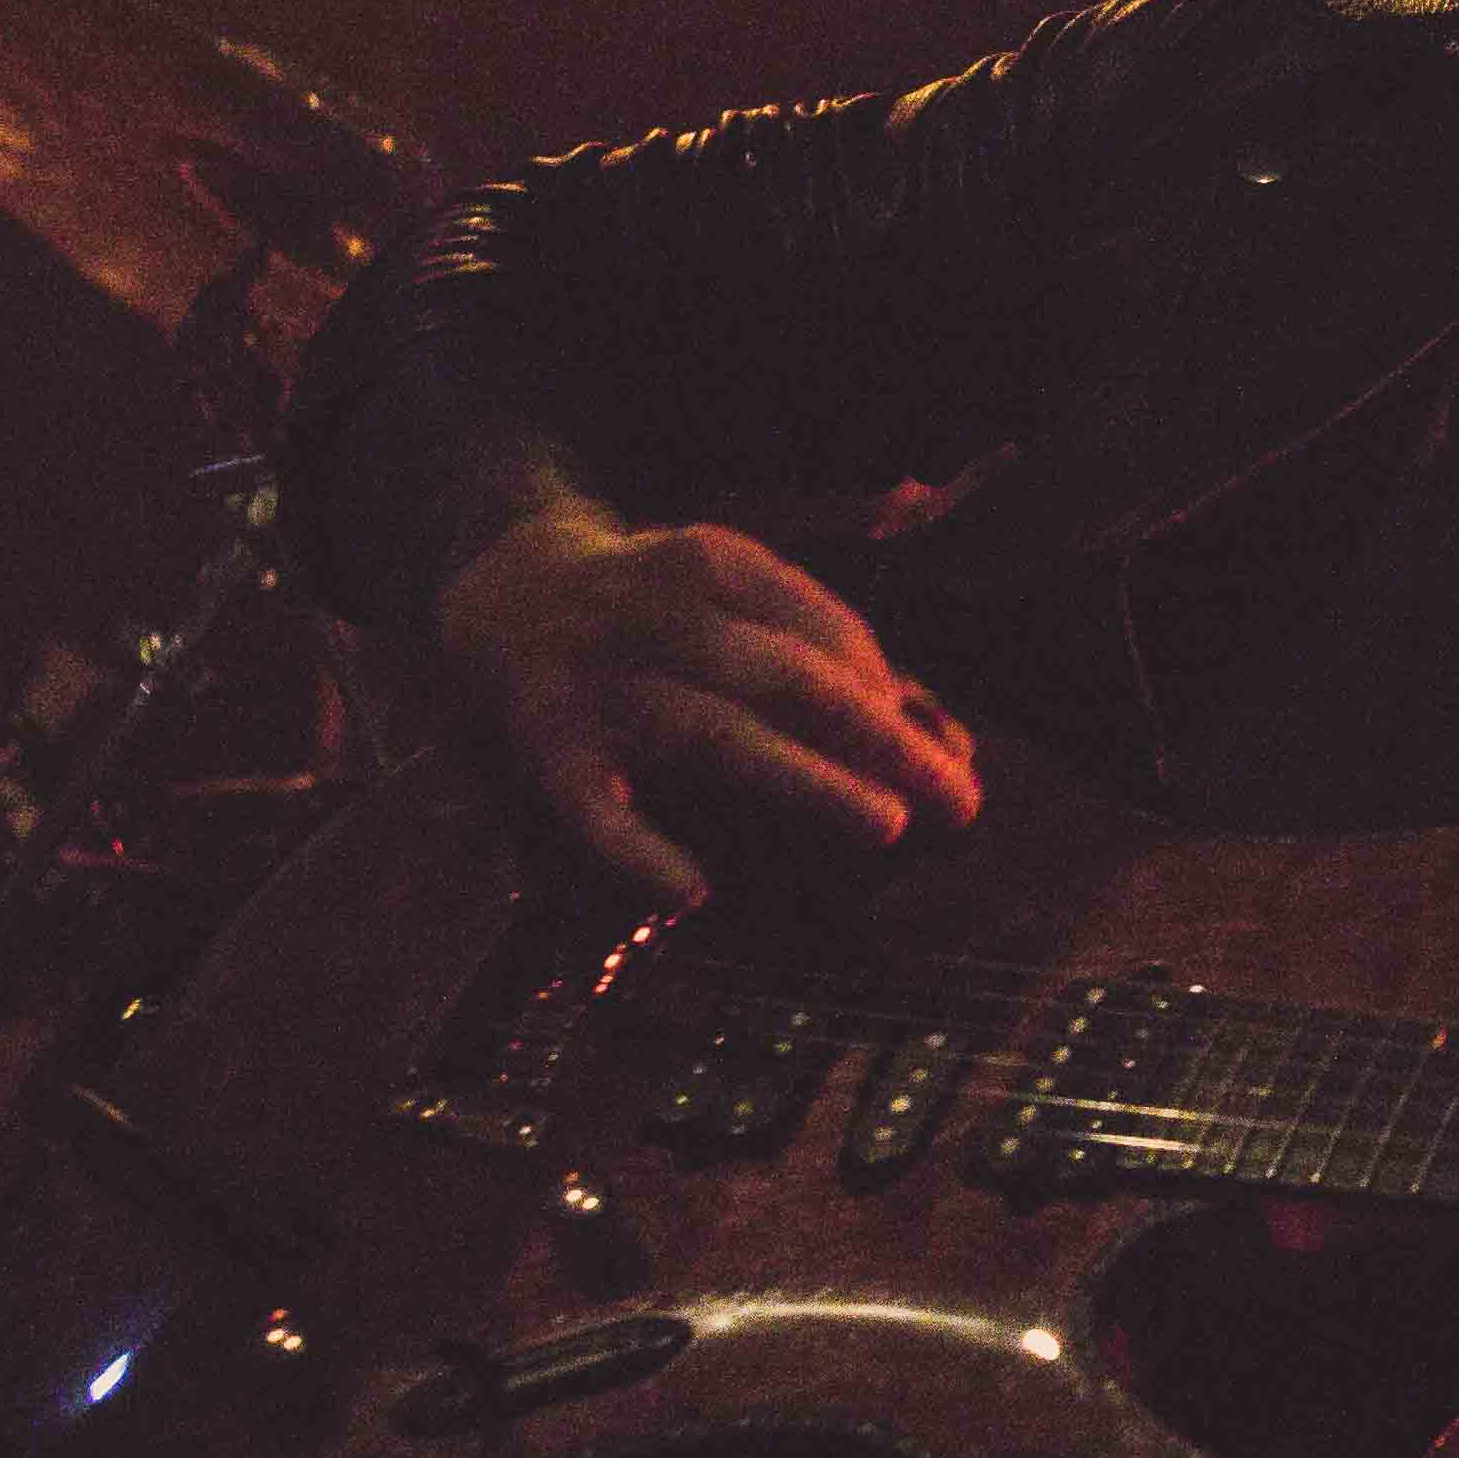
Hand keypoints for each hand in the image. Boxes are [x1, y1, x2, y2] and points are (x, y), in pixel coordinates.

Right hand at [432, 498, 983, 906]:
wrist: (498, 583)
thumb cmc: (655, 611)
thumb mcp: (731, 601)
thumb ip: (825, 657)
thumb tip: (949, 738)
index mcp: (716, 564)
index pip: (825, 632)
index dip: (891, 697)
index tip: (942, 758)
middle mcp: (659, 614)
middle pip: (791, 680)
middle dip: (884, 743)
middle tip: (960, 804)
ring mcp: (599, 679)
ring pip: (715, 735)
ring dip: (805, 780)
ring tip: (885, 826)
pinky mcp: (544, 746)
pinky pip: (593, 810)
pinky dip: (636, 851)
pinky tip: (690, 893)